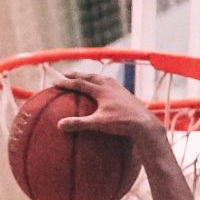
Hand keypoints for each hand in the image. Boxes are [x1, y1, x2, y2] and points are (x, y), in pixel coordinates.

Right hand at [53, 70, 167, 144]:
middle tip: (67, 74)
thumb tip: (59, 125)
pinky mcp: (127, 95)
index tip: (55, 83)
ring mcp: (119, 89)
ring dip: (92, 77)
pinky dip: (104, 84)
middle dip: (78, 75)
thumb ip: (79, 124)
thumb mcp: (99, 124)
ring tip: (86, 78)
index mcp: (101, 90)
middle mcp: (110, 86)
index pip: (79, 84)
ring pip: (102, 79)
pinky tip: (105, 90)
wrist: (144, 123)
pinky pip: (112, 85)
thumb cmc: (122, 124)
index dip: (66, 83)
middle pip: (90, 77)